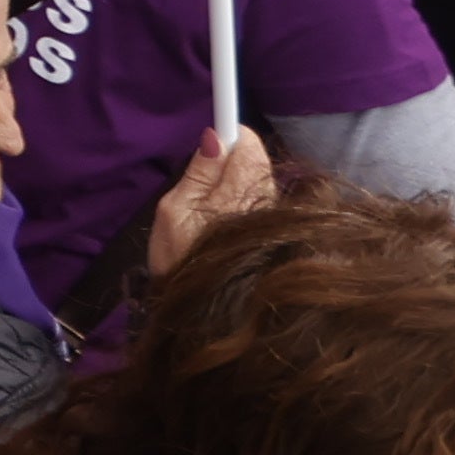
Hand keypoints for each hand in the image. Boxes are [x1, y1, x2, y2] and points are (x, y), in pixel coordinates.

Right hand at [140, 128, 275, 282]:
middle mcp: (270, 202)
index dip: (229, 135)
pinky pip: (260, 204)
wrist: (208, 319)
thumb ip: (198, 173)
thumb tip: (216, 135)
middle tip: (199, 193)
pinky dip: (242, 208)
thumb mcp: (174, 214)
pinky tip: (225, 231)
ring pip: (257, 182)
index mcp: (242, 192)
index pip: (248, 143)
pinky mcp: (279, 234)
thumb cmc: (183, 264)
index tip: (210, 142)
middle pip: (255, 160)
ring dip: (234, 188)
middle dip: (229, 165)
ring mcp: (277, 220)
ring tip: (209, 218)